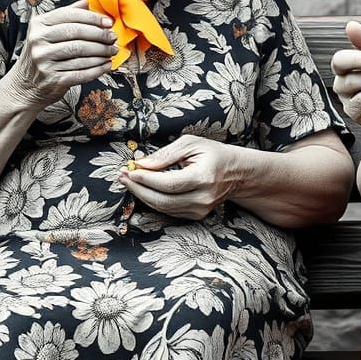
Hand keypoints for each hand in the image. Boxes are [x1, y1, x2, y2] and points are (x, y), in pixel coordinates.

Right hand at [8, 1, 117, 106]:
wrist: (25, 85)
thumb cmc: (42, 54)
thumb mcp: (46, 31)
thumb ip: (66, 16)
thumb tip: (87, 3)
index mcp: (38, 25)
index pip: (70, 16)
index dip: (92, 18)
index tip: (108, 22)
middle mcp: (38, 41)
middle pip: (77, 33)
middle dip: (100, 35)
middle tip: (113, 38)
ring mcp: (44, 61)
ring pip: (81, 53)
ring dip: (102, 52)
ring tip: (112, 51)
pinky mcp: (53, 79)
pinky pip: (82, 72)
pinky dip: (98, 69)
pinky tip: (106, 65)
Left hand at [119, 136, 245, 220]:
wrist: (237, 173)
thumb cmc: (213, 154)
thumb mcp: (191, 143)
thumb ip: (165, 154)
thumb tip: (142, 164)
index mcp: (203, 178)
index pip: (168, 183)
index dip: (145, 178)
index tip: (129, 169)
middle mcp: (203, 198)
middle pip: (162, 200)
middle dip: (138, 189)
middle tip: (123, 176)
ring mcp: (201, 210)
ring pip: (163, 208)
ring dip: (142, 195)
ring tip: (130, 181)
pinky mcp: (197, 215)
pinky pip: (169, 211)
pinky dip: (153, 201)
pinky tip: (144, 189)